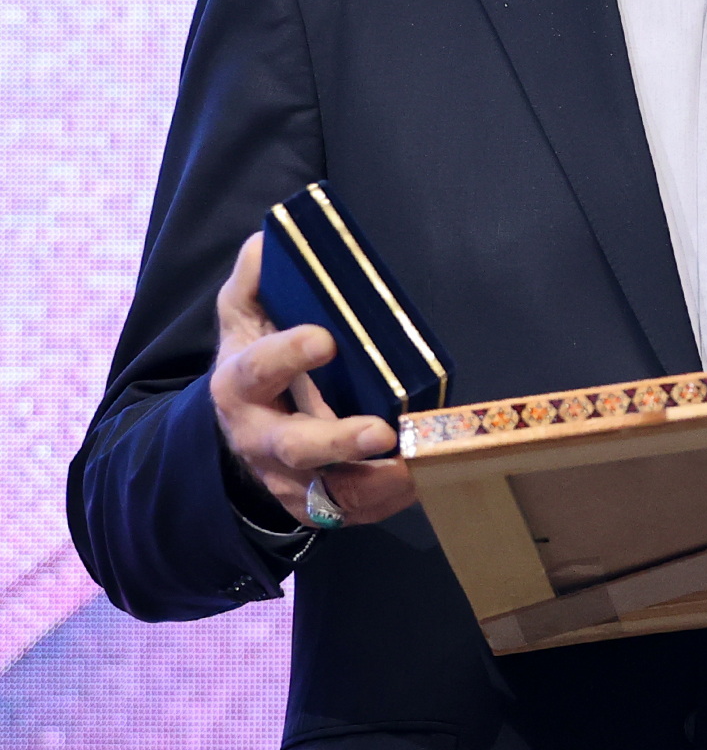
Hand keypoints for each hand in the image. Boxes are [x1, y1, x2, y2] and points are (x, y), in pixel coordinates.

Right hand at [211, 233, 414, 527]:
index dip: (288, 354)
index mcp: (241, 384)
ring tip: (418, 465)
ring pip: (331, 491)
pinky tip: (426, 478)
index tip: (326, 338)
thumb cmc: (253, 361)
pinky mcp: (315, 504)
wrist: (236, 432)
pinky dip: (391, 499)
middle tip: (381, 430)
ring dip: (376, 481)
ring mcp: (288, 478)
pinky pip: (356, 510)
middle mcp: (261, 438)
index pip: (258, 369)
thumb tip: (270, 240)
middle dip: (337, 439)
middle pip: (295, 446)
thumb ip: (254, 279)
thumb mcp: (242, 317)